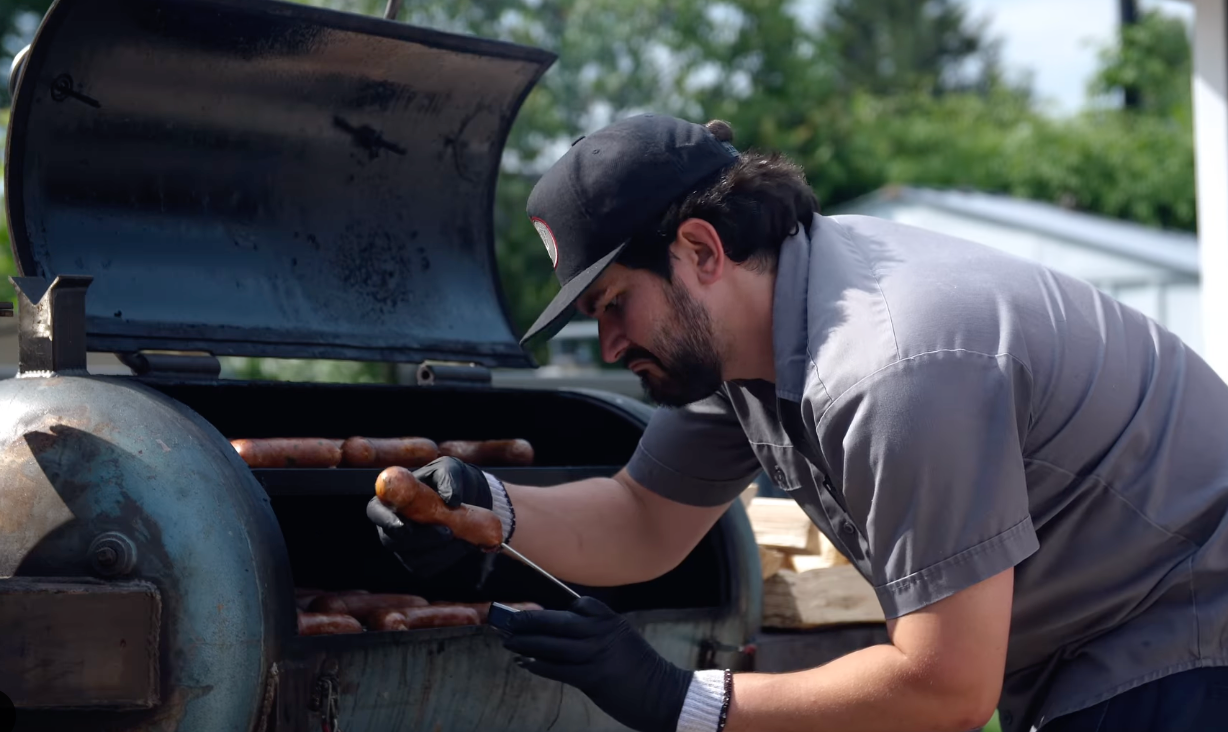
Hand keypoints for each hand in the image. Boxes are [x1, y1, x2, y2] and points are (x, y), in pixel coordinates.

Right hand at [366, 457, 494, 576]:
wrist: (469, 500)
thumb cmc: (450, 481)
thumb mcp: (450, 469)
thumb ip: (448, 478)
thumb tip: (450, 499)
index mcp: (390, 500)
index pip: (375, 512)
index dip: (386, 521)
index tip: (405, 526)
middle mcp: (392, 526)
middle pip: (392, 540)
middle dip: (421, 538)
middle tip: (447, 532)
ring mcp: (404, 547)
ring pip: (413, 558)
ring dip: (439, 550)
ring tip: (463, 536)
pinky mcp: (420, 561)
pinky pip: (428, 566)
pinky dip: (447, 557)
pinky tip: (463, 544)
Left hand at [501, 596, 692, 731]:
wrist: (663, 695)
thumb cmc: (641, 669)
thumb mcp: (624, 639)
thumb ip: (598, 632)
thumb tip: (562, 632)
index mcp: (612, 621)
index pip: (579, 604)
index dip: (554, 607)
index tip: (532, 609)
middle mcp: (603, 633)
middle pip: (558, 621)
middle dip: (530, 621)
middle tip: (509, 621)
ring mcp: (597, 654)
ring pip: (553, 645)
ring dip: (527, 643)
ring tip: (508, 641)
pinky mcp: (593, 677)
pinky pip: (558, 669)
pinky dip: (539, 666)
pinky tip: (525, 663)